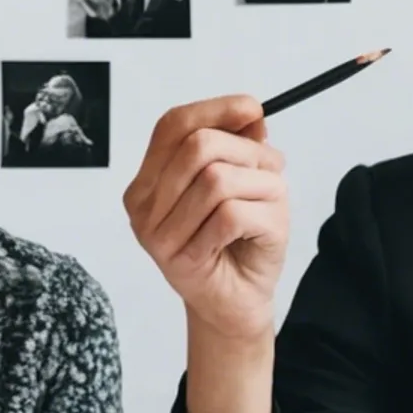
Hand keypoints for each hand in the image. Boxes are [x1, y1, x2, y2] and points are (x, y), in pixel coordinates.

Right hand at [126, 97, 290, 412]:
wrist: (238, 304)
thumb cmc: (239, 243)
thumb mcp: (247, 182)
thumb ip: (241, 145)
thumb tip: (251, 112)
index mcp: (149, 180)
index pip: (173, 125)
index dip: (215, 109)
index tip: (253, 108)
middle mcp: (142, 205)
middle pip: (198, 147)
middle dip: (247, 154)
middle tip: (270, 174)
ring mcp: (156, 234)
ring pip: (217, 180)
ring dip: (259, 189)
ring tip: (264, 209)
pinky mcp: (179, 259)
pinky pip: (229, 216)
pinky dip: (257, 218)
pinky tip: (253, 235)